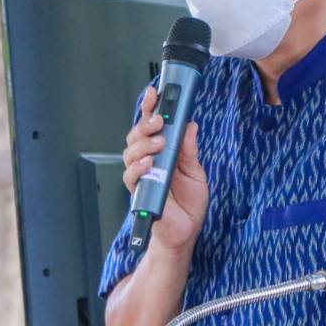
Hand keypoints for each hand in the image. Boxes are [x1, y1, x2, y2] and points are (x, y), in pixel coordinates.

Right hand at [121, 85, 208, 251]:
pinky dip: (139, 166)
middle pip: (136, 135)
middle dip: (146, 123)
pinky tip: (150, 163)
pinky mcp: (138, 191)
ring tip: (159, 142)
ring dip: (144, 143)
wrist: (185, 232)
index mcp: (161, 152)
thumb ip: (189, 150)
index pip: (151, 125)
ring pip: (130, 152)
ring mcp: (141, 175)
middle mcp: (148, 161)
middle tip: (160, 119)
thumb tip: (189, 125)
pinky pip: (132, 175)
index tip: (155, 93)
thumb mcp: (195, 172)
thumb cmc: (188, 203)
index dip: (150, 108)